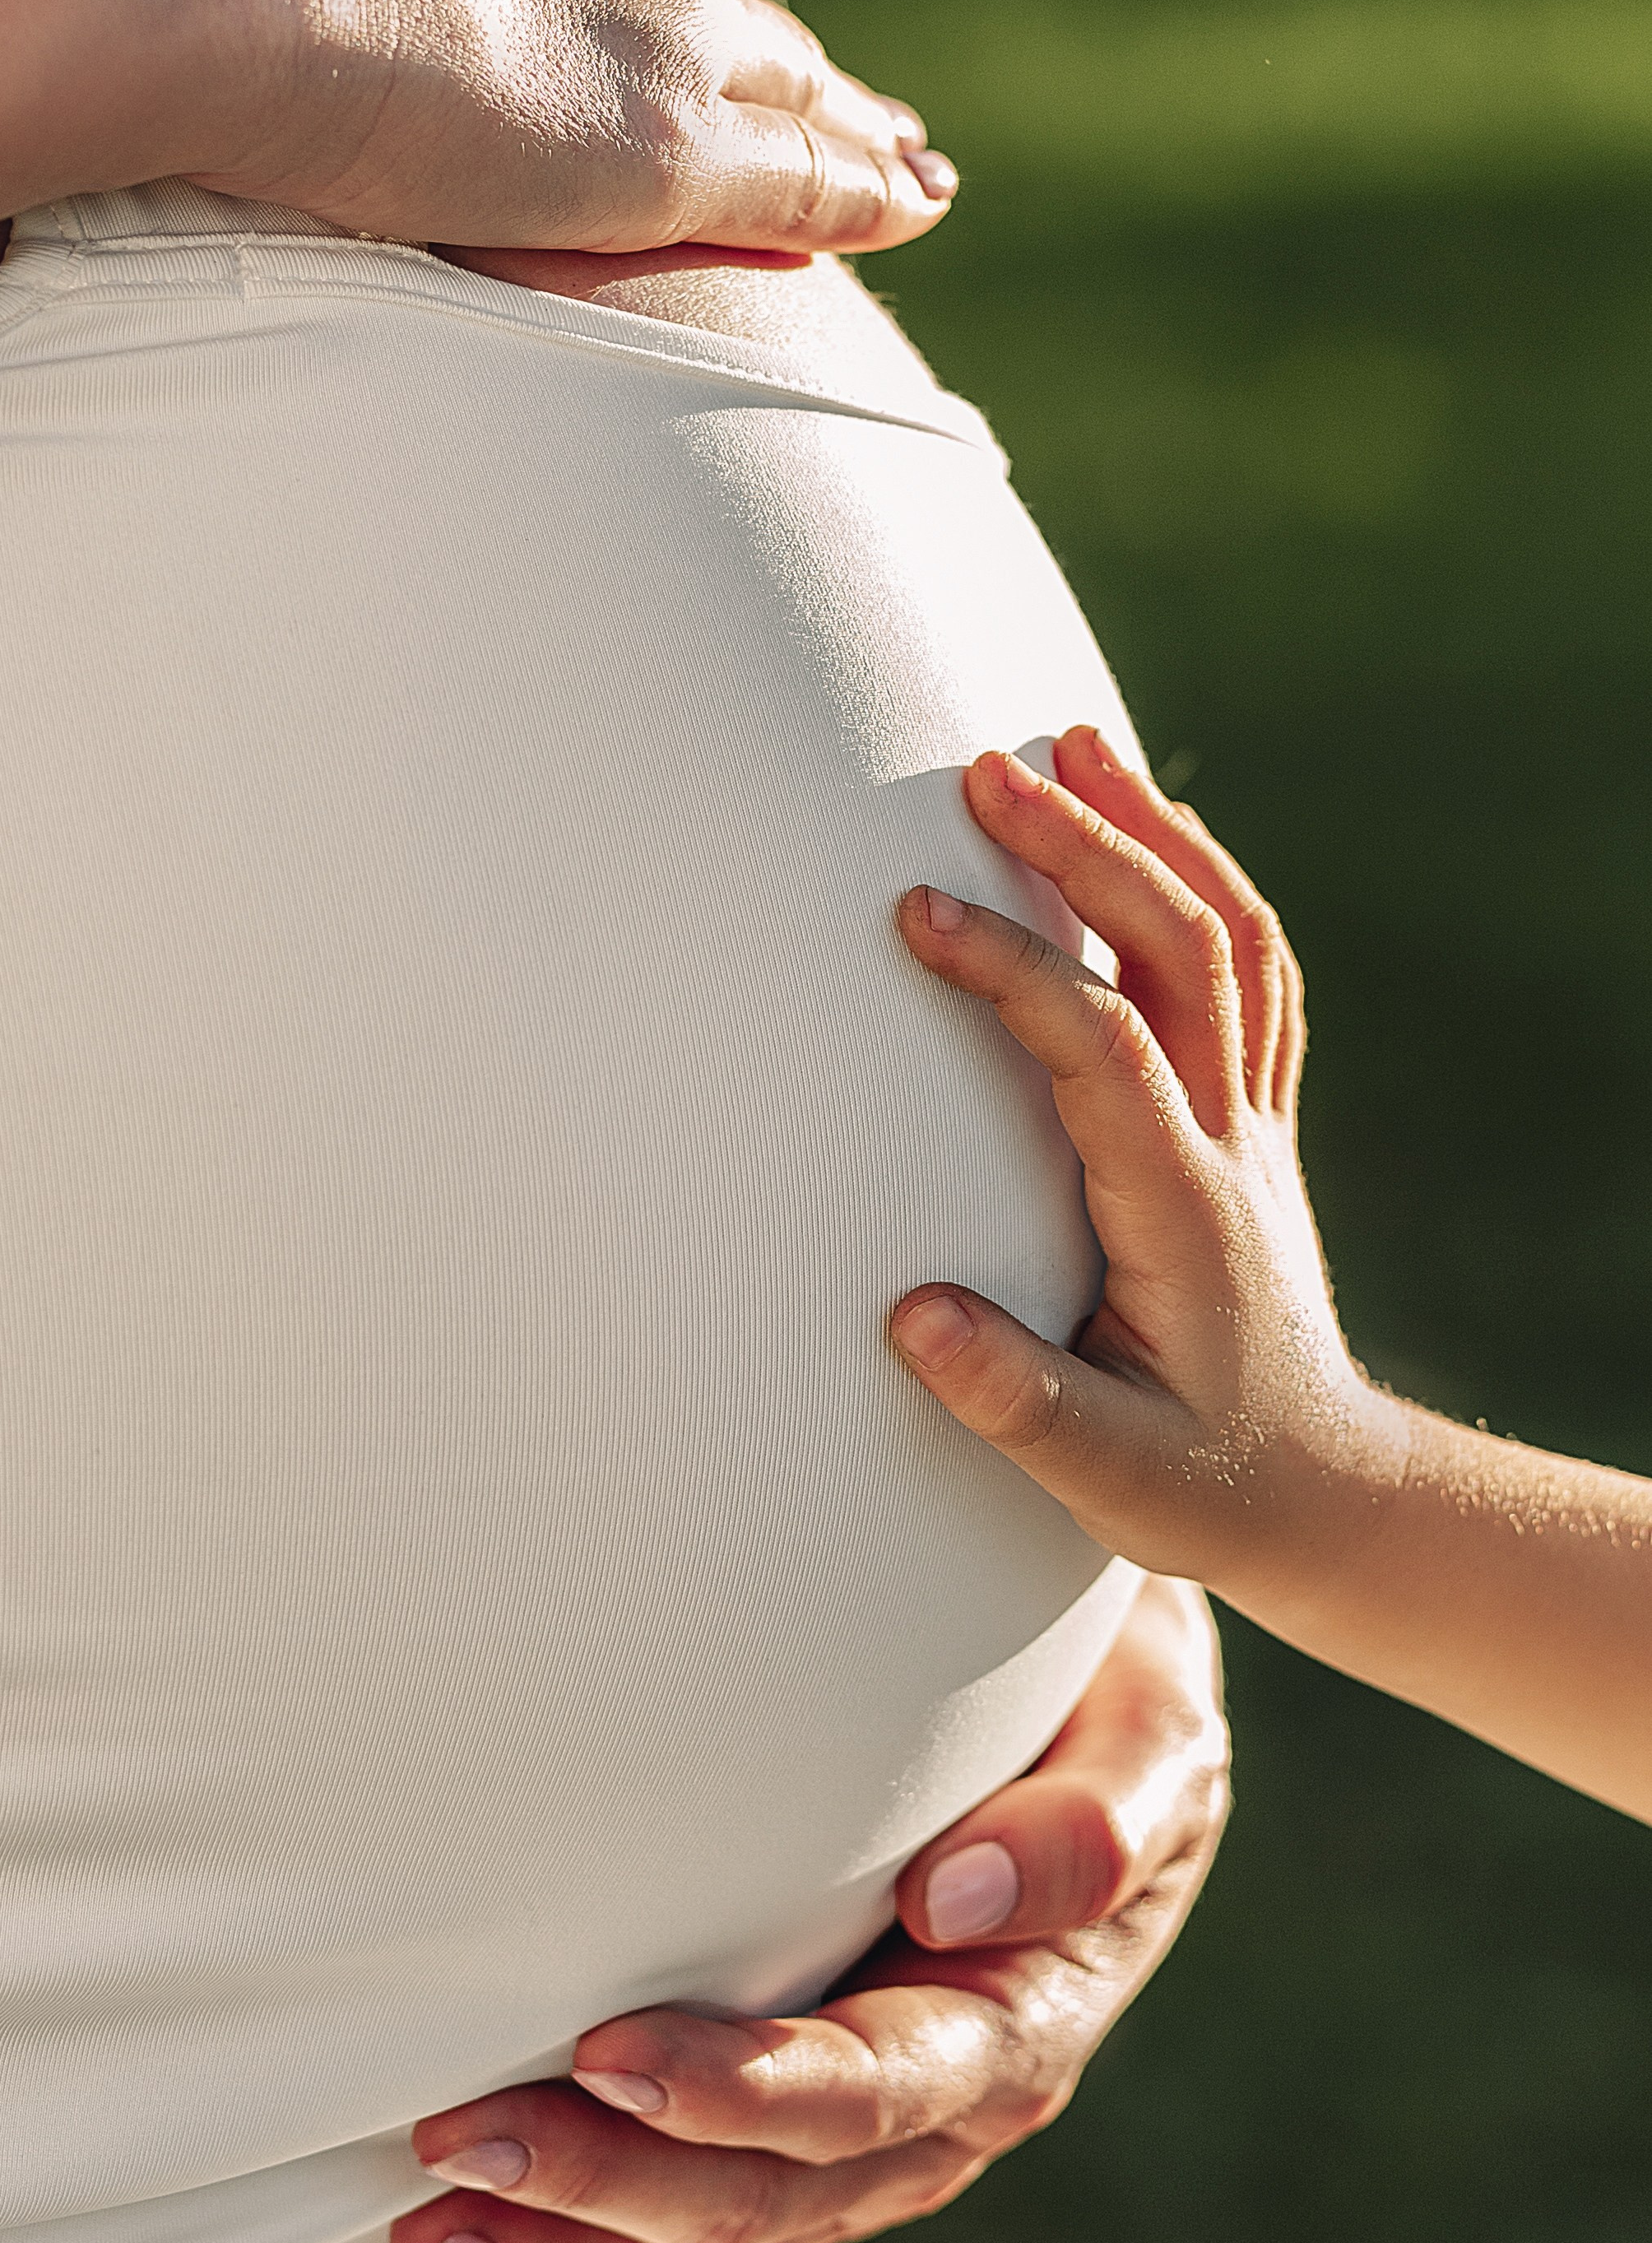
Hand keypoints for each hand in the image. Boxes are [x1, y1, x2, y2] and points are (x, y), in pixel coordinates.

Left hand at [390, 1576, 1225, 2242]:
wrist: (1094, 1696)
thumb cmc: (1104, 1687)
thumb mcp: (1145, 1721)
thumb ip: (1092, 1813)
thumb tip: (958, 1900)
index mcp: (1028, 2012)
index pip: (880, 2086)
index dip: (744, 2089)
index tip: (606, 2047)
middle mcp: (948, 2106)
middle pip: (775, 2191)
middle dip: (611, 2186)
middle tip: (459, 2144)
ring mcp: (875, 2137)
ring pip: (726, 2242)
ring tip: (434, 2227)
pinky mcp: (813, 2135)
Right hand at [888, 729, 1395, 1602]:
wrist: (1329, 1495)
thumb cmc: (1207, 1484)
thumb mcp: (1107, 1476)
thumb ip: (1011, 1401)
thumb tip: (913, 1316)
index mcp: (1182, 1212)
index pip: (1102, 1051)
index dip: (1016, 970)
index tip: (919, 911)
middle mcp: (1231, 1145)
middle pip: (1184, 953)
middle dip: (1089, 846)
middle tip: (990, 767)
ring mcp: (1253, 1126)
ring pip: (1231, 942)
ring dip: (1155, 835)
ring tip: (1076, 747)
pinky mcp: (1252, 1126)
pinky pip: (1249, 975)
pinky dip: (1200, 884)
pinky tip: (1150, 839)